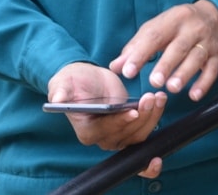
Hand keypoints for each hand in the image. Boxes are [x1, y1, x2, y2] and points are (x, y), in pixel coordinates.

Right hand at [47, 62, 167, 150]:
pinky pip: (144, 135)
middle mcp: (102, 138)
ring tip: (158, 96)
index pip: (104, 130)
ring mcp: (117, 136)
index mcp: (85, 131)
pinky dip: (154, 127)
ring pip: (139, 135)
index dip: (119, 122)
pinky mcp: (130, 129)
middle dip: (141, 117)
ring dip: (151, 117)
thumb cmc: (73, 81)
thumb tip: (56, 99)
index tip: (133, 110)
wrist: (87, 80)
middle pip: (126, 135)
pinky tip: (160, 106)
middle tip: (151, 97)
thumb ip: (60, 91)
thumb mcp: (63, 82)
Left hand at [110, 0, 217, 100]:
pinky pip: (213, 70)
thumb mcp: (157, 28)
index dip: (140, 54)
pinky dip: (204, 83)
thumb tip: (115, 67)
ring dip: (185, 74)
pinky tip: (194, 95)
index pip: (155, 36)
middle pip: (178, 47)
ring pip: (197, 58)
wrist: (214, 15)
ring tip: (171, 88)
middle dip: (166, 64)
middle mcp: (192, 29)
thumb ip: (136, 47)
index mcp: (173, 19)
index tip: (127, 72)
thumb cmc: (178, 25)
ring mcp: (208, 42)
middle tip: (153, 82)